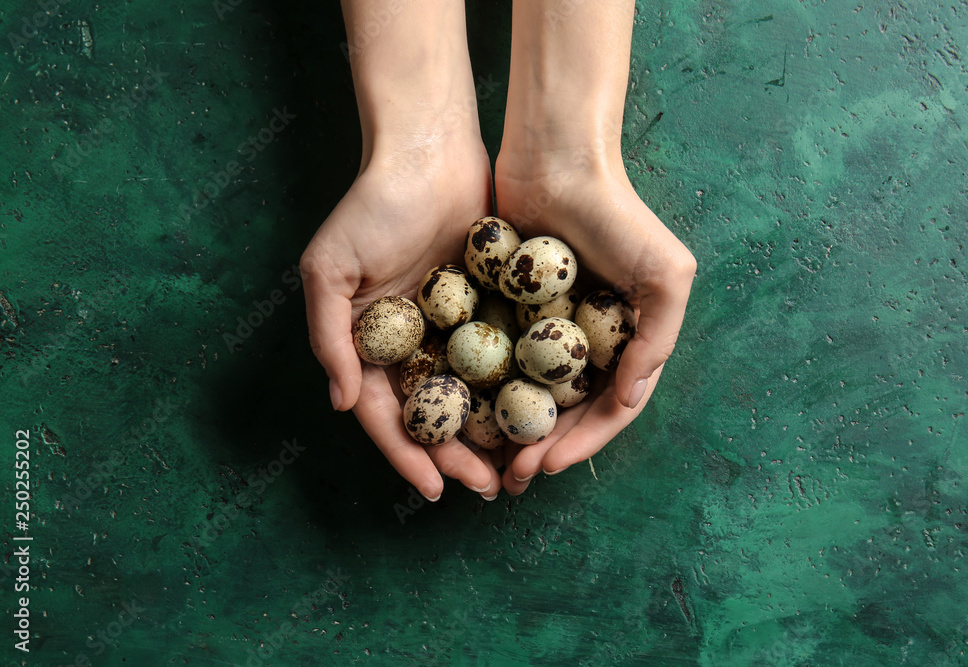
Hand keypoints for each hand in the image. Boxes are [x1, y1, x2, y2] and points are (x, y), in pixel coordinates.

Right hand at [300, 136, 503, 501]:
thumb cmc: (372, 207)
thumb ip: (329, 336)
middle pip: (437, 415)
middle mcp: (413, 344)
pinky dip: (516, 387)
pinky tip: (539, 414)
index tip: (433, 490)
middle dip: (457, 456)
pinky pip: (504, 356)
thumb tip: (342, 404)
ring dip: (491, 433)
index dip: (408, 454)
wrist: (430, 151)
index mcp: (371, 344)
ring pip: (474, 395)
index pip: (388, 414)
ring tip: (516, 467)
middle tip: (487, 488)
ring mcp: (453, 328)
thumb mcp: (329, 268)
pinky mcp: (490, 306)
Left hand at [494, 145, 696, 493]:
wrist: (556, 157)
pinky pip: (494, 357)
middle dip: (541, 446)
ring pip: (526, 392)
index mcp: (627, 340)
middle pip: (564, 410)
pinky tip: (462, 411)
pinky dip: (483, 387)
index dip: (581, 444)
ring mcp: (545, 325)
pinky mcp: (506, 307)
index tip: (547, 466)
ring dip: (510, 427)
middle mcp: (587, 339)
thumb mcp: (665, 275)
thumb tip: (629, 401)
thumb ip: (656, 341)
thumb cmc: (618, 214)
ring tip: (485, 458)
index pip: (609, 409)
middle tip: (509, 477)